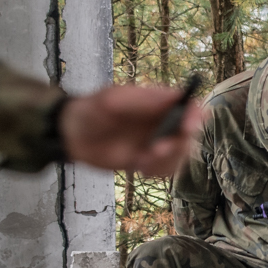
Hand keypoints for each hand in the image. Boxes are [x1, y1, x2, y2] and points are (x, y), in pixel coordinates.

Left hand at [60, 85, 202, 175]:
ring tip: (141, 162)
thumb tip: (175, 96)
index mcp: (159, 103)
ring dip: (166, 162)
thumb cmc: (90, 110)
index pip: (189, 106)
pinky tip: (138, 167)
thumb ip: (142, 100)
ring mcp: (159, 142)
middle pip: (189, 135)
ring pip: (181, 155)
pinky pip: (168, 169)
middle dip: (177, 147)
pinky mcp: (151, 159)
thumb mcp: (111, 100)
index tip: (187, 128)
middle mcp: (164, 122)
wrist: (72, 136)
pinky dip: (157, 171)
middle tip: (154, 151)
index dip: (195, 116)